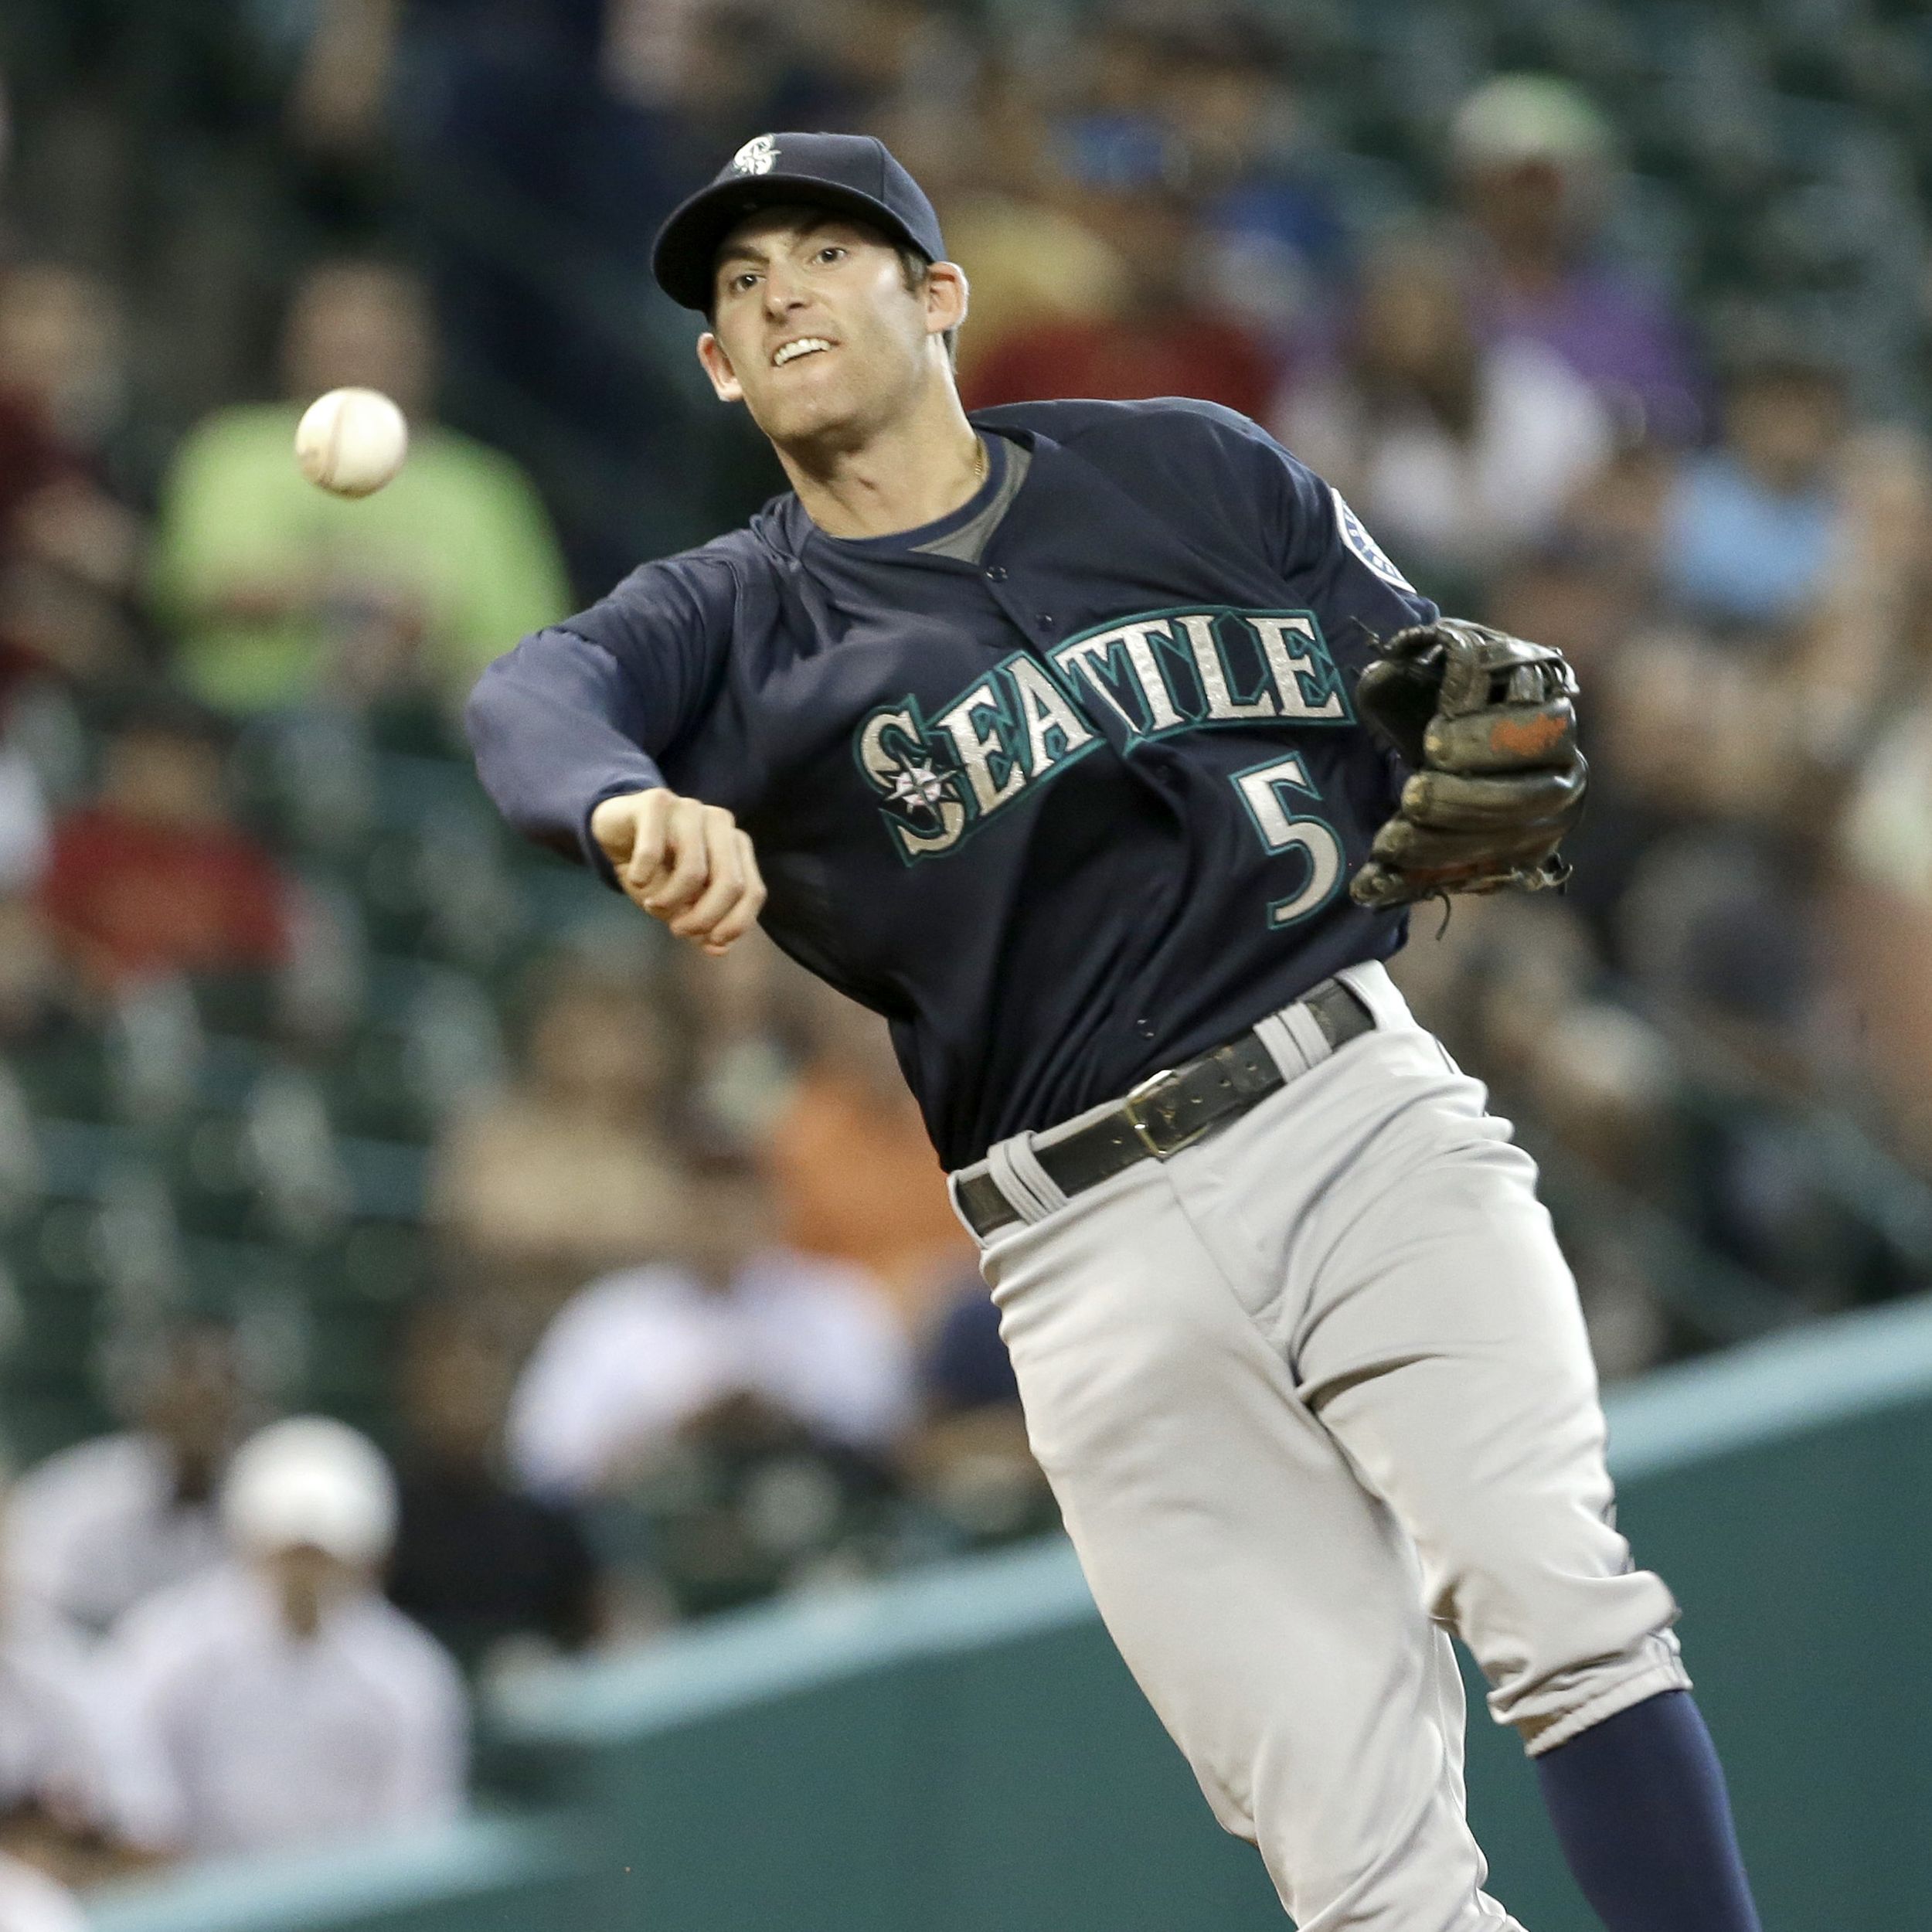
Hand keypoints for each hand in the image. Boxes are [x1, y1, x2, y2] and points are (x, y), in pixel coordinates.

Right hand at [590, 788, 765, 955]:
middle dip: (703, 918)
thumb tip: (719, 948)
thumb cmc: (656, 868)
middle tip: (678, 931)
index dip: (735, 923)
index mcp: (736, 845)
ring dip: (670, 900)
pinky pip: (654, 849)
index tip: (710, 941)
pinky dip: (644, 874)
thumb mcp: (680, 902)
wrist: (616, 830)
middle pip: (730, 883)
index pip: (753, 891)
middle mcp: (721, 823)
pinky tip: (637, 879)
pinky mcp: (656, 800)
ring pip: (694, 870)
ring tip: (652, 906)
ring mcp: (691, 808)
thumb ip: (702, 924)